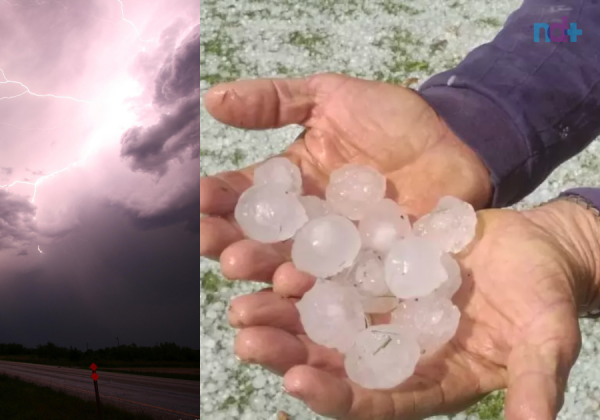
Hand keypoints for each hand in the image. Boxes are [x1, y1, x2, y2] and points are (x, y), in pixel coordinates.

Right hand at [200, 73, 492, 278]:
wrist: (461, 143)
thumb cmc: (392, 120)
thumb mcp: (331, 98)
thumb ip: (273, 101)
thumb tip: (211, 100)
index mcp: (285, 189)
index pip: (240, 197)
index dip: (216, 200)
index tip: (197, 201)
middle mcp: (302, 229)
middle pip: (258, 242)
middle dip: (234, 246)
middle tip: (220, 250)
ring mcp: (335, 258)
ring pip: (290, 273)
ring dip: (265, 278)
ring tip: (248, 276)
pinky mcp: (370, 279)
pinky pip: (340, 291)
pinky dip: (316, 295)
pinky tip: (297, 292)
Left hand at [227, 200, 599, 419]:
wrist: (536, 247)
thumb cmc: (546, 298)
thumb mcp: (546, 339)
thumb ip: (533, 381)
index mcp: (426, 379)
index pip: (374, 399)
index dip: (336, 395)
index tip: (297, 381)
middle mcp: (391, 348)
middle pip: (330, 359)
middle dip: (286, 351)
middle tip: (245, 337)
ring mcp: (378, 309)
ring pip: (320, 314)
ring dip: (280, 309)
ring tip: (242, 299)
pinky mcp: (372, 270)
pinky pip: (332, 268)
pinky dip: (303, 264)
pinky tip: (272, 255)